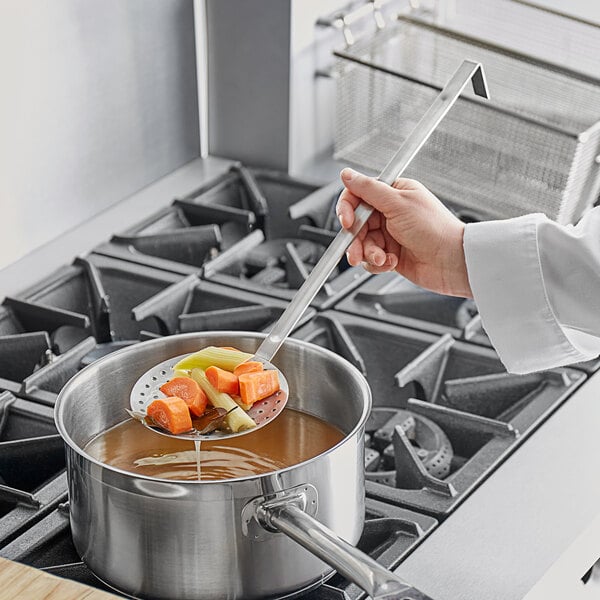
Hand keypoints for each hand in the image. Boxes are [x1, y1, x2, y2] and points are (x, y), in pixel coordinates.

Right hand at [336, 168, 471, 297]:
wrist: (451, 261)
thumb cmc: (434, 229)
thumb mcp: (398, 203)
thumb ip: (369, 189)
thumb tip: (347, 174)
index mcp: (392, 193)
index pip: (357, 196)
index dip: (347, 209)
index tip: (347, 222)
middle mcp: (389, 212)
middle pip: (356, 224)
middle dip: (356, 240)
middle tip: (356, 252)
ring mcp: (389, 234)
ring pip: (361, 244)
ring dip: (369, 254)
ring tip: (382, 258)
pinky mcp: (390, 254)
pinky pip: (370, 259)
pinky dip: (378, 263)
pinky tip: (392, 262)